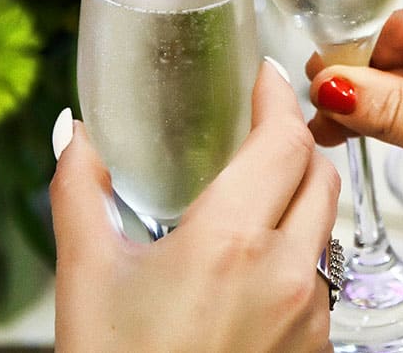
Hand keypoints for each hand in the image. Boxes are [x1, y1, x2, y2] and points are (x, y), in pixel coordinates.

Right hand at [52, 59, 339, 352]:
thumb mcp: (86, 278)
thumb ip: (82, 192)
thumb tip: (76, 135)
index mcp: (229, 242)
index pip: (284, 140)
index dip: (280, 97)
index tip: (269, 76)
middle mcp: (286, 273)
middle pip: (320, 173)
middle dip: (296, 140)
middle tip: (263, 127)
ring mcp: (312, 313)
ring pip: (327, 223)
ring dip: (301, 196)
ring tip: (258, 193)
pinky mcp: (320, 345)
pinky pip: (324, 275)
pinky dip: (301, 250)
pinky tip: (259, 262)